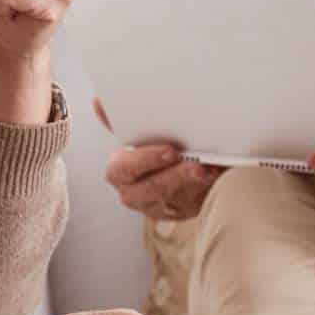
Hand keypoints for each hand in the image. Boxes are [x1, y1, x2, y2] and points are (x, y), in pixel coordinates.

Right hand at [96, 97, 223, 220]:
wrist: (163, 167)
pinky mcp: (178, 212)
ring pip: (173, 200)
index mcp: (118, 171)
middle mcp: (132, 193)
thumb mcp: (132, 133)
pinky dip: (204, 188)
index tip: (171, 151)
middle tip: (197, 165)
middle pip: (150, 190)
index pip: (122, 170)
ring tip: (210, 169)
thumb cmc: (146, 147)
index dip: (146, 161)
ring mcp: (155, 206)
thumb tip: (99, 101)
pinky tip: (215, 174)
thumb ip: (117, 120)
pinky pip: (191, 204)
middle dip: (175, 177)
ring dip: (193, 184)